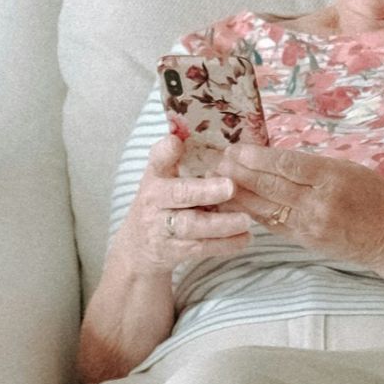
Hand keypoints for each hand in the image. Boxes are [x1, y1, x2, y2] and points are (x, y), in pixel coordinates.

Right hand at [116, 136, 253, 272]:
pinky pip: (200, 248)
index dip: (166, 151)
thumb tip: (196, 132)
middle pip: (178, 195)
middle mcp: (155, 200)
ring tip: (246, 219)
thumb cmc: (160, 203)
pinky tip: (246, 237)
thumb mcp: (162, 178)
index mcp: (155, 176)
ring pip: (192, 226)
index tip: (177, 142)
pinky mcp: (173, 252)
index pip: (157, 160)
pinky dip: (225, 245)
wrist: (138, 250)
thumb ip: (175, 157)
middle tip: (230, 186)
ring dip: (220, 224)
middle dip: (204, 191)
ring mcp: (163, 228)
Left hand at [212, 143, 383, 282]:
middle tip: (217, 161)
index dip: (257, 157)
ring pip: (266, 207)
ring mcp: (311, 225)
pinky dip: (253, 212)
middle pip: (271, 186)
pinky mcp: (306, 242)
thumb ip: (314, 167)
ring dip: (239, 194)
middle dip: (240, 173)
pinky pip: (274, 224)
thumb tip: (276, 159)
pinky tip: (236, 204)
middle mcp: (320, 203)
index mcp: (334, 177)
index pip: (287, 165)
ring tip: (218, 181)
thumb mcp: (351, 169)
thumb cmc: (377, 196)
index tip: (235, 148)